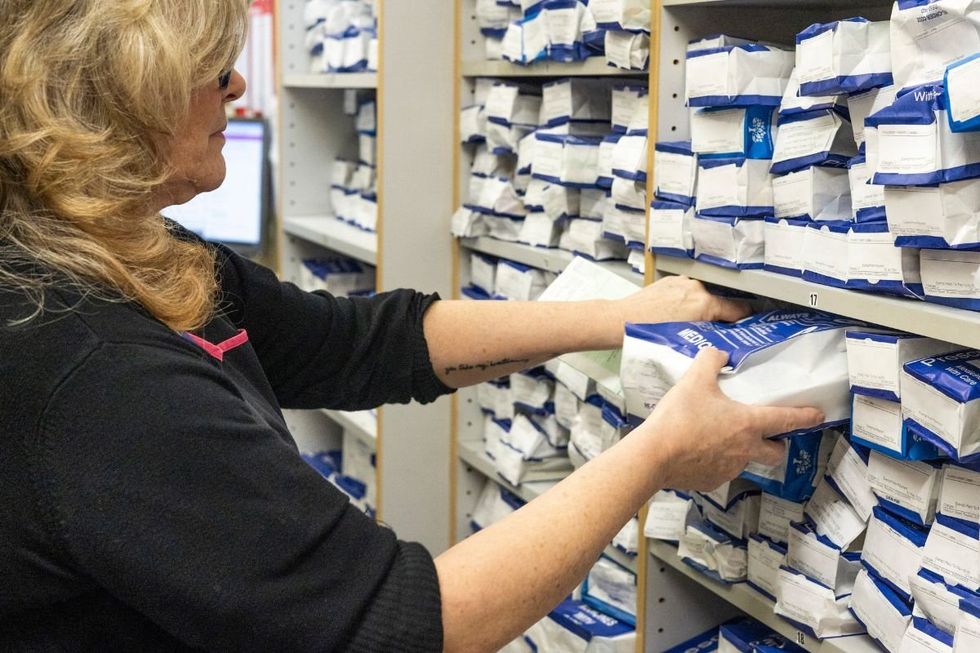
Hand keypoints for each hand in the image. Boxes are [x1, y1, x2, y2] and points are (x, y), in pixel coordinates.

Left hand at [616, 275, 749, 325]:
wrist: (621, 320)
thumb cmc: (649, 332)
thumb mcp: (688, 339)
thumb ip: (710, 334)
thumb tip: (723, 337)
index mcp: (704, 303)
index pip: (737, 308)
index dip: (746, 317)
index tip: (752, 321)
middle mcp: (695, 288)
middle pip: (718, 301)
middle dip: (720, 315)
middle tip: (720, 329)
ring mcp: (682, 282)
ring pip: (701, 295)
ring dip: (701, 307)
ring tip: (694, 324)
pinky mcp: (670, 281)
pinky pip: (686, 291)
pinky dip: (687, 301)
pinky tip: (678, 314)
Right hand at [637, 348, 824, 491]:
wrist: (653, 455)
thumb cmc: (678, 419)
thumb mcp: (694, 380)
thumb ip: (710, 361)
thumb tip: (717, 354)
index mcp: (748, 424)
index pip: (787, 419)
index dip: (806, 416)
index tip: (818, 415)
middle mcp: (745, 450)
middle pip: (776, 453)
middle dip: (778, 444)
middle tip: (767, 435)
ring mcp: (730, 469)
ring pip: (747, 462)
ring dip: (742, 452)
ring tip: (718, 439)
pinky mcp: (712, 481)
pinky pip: (722, 471)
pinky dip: (716, 462)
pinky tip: (699, 452)